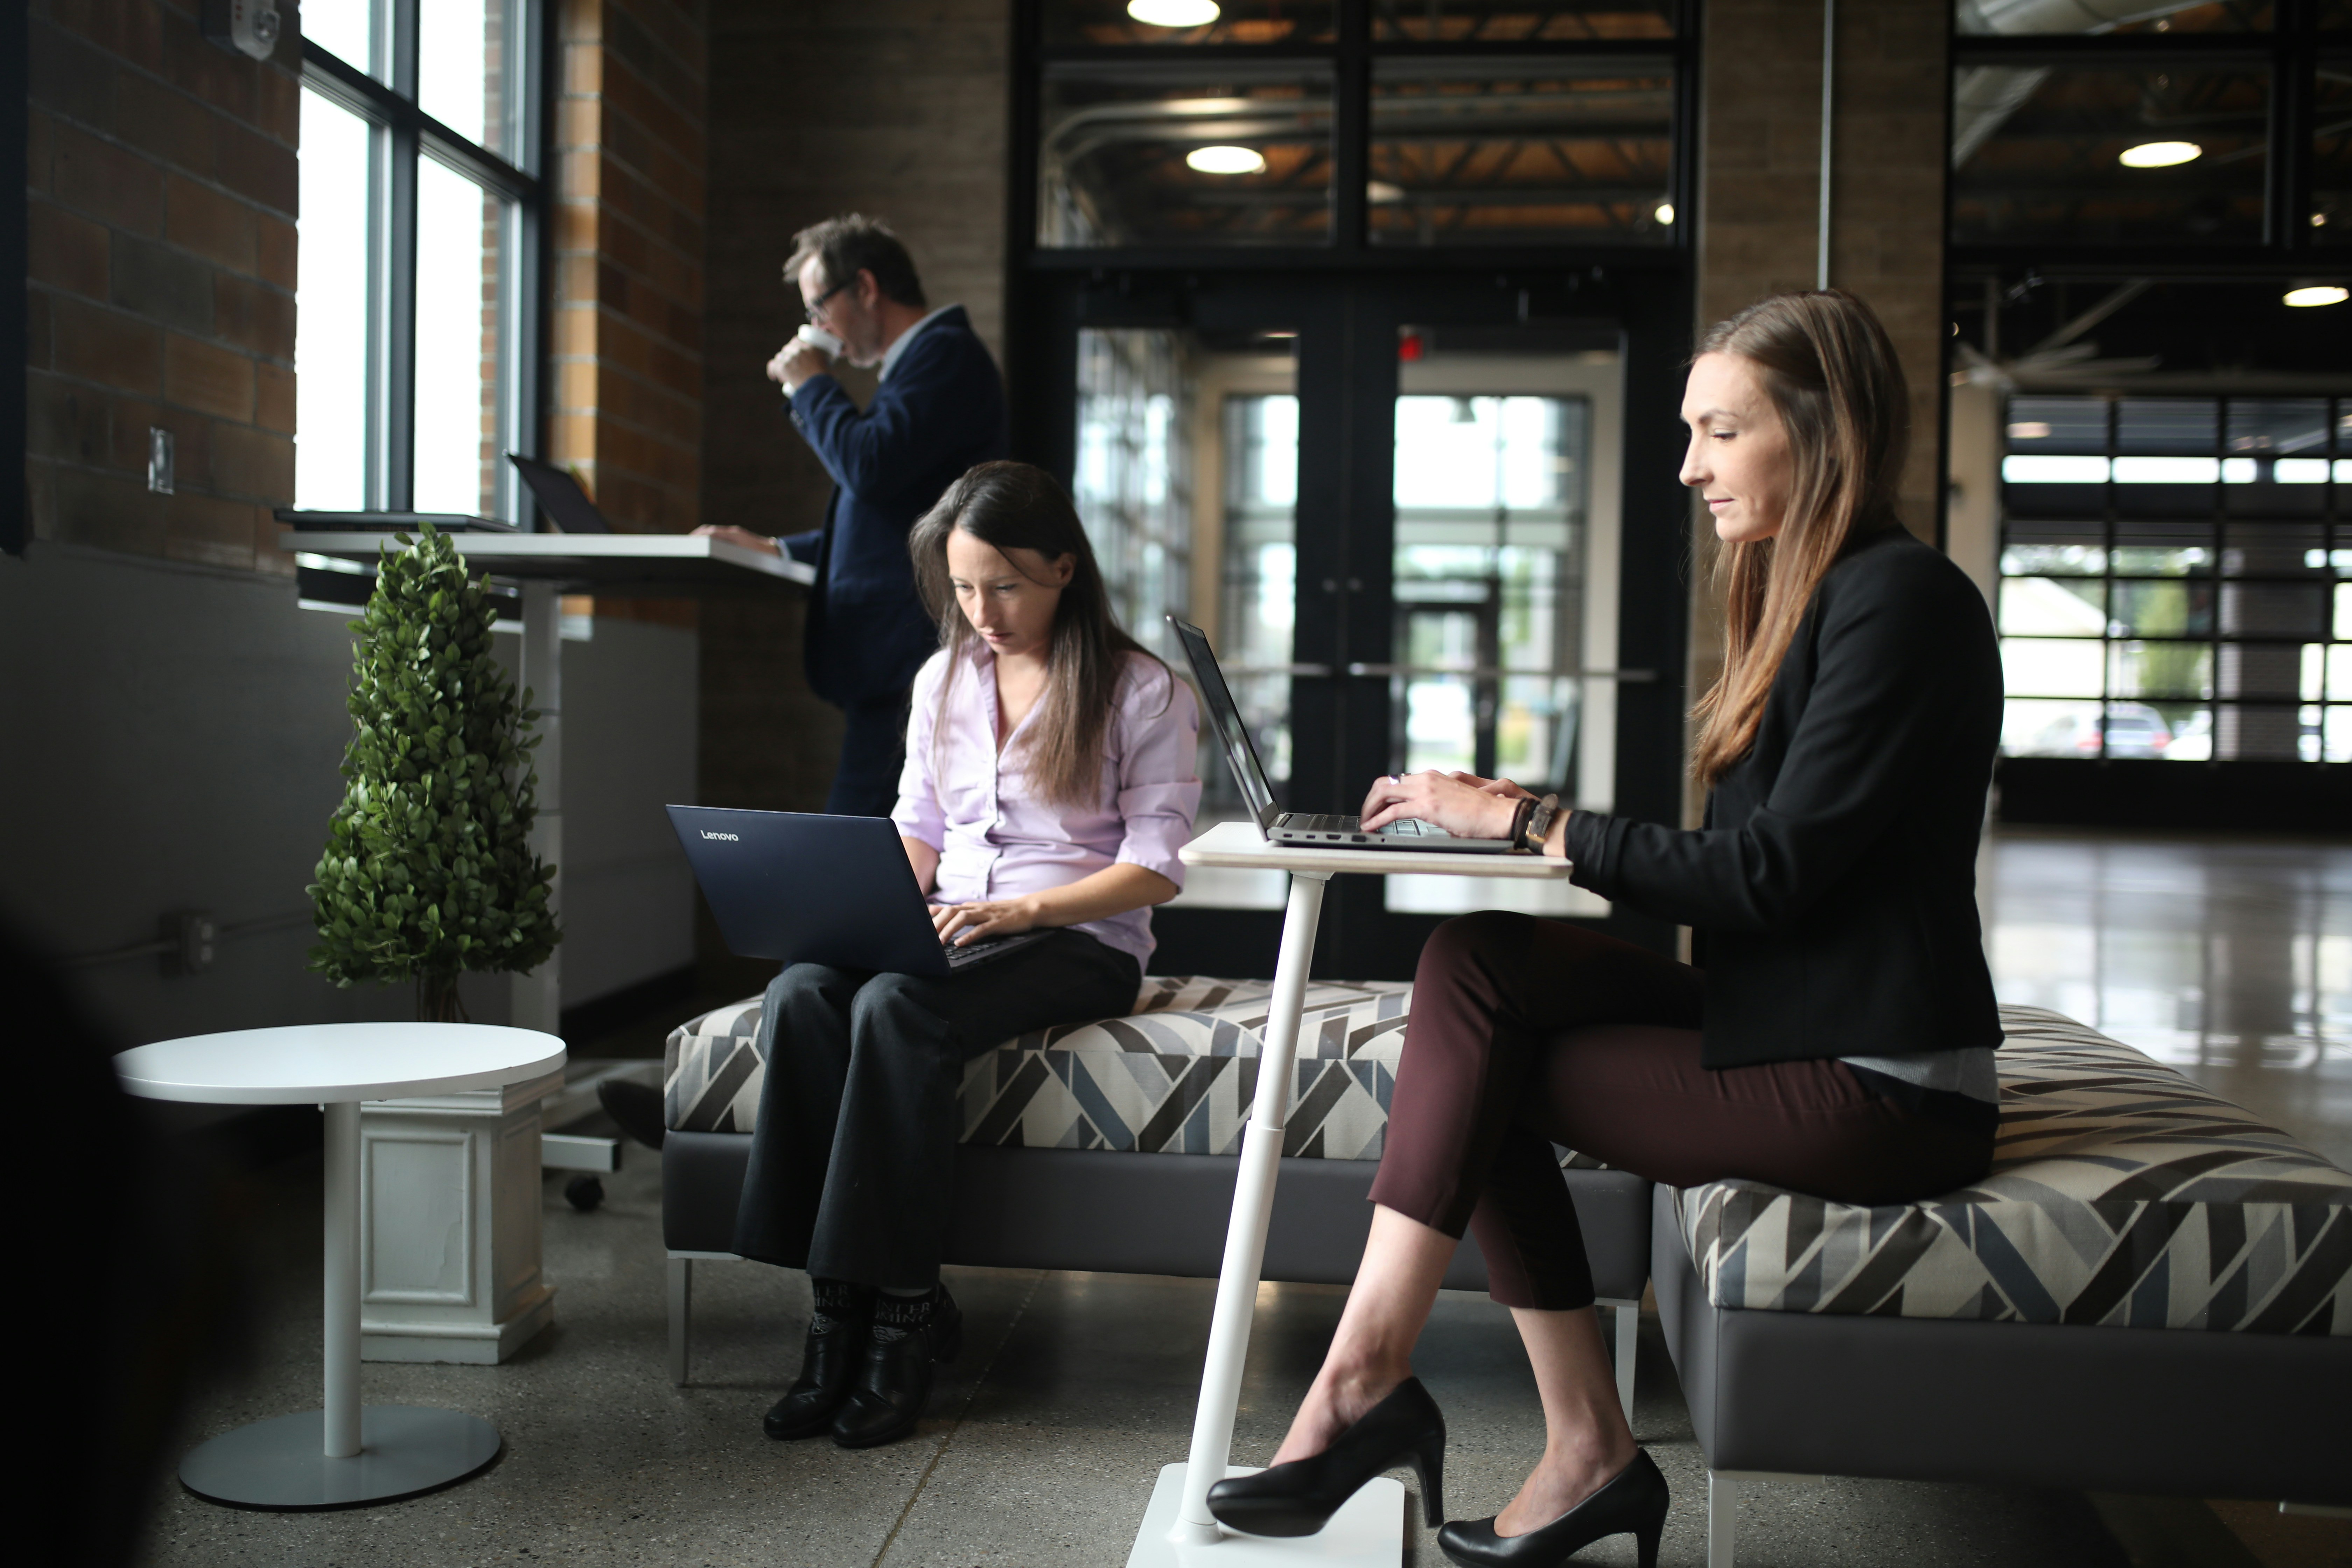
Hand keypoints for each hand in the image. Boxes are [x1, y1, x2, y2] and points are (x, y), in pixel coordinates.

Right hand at [690, 524, 780, 555]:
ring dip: (702, 537)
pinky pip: (719, 536)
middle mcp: (733, 532)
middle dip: (697, 536)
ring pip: (713, 532)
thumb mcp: (746, 560)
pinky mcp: (735, 537)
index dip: (699, 537)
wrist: (775, 553)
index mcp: (735, 535)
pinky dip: (709, 539)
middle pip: (709, 530)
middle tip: (686, 544)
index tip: (689, 542)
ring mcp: (734, 534)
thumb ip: (730, 557)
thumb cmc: (761, 559)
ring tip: (692, 546)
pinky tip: (704, 548)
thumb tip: (715, 551)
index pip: (712, 533)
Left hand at [766, 337, 830, 391]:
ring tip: (785, 377)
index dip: (793, 347)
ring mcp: (791, 357)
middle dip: (787, 357)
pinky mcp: (783, 366)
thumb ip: (827, 360)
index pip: (796, 341)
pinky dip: (772, 371)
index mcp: (812, 347)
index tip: (794, 354)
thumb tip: (825, 361)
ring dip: (781, 365)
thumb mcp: (830, 366)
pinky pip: (773, 366)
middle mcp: (800, 349)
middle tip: (791, 369)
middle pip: (787, 348)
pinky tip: (773, 377)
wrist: (819, 391)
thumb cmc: (826, 383)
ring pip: (780, 357)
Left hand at [933, 896, 1041, 947]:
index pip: (946, 909)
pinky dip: (969, 936)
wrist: (1027, 909)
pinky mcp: (997, 923)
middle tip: (925, 938)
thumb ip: (956, 913)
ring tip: (940, 942)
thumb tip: (933, 911)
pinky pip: (981, 929)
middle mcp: (975, 908)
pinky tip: (960, 943)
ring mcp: (986, 914)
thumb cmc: (1000, 913)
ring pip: (963, 918)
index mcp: (969, 907)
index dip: (931, 916)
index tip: (918, 925)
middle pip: (951, 911)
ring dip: (949, 930)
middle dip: (937, 924)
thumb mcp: (976, 911)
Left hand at [1359, 769, 1522, 839]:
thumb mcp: (1453, 802)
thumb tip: (1428, 814)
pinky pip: (1394, 811)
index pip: (1399, 780)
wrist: (1498, 814)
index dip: (1384, 794)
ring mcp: (1426, 790)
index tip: (1377, 805)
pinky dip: (1378, 819)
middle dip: (1371, 799)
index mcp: (1433, 777)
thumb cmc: (1481, 813)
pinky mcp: (1427, 805)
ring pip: (1384, 792)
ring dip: (1370, 807)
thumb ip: (1437, 803)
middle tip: (1366, 813)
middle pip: (1385, 782)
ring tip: (1366, 821)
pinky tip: (1373, 826)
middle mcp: (1427, 778)